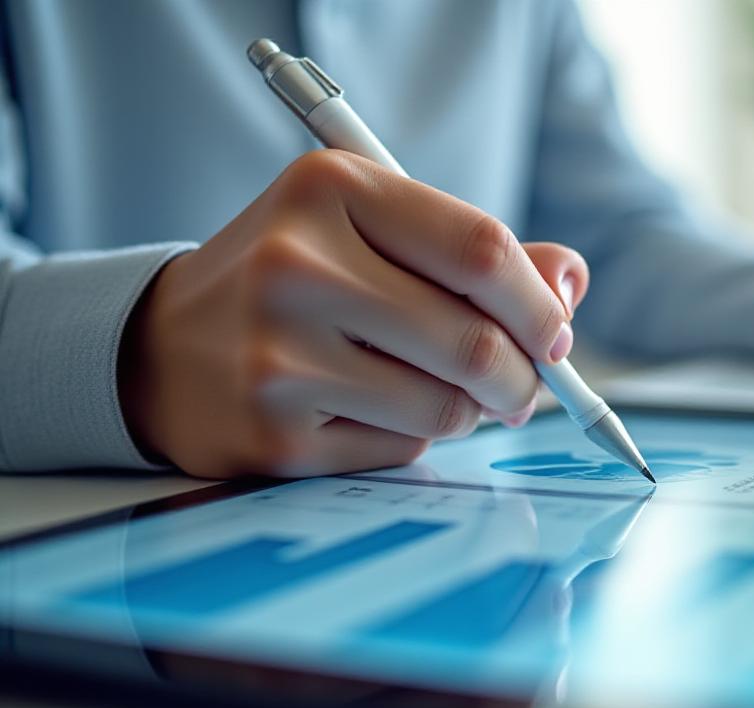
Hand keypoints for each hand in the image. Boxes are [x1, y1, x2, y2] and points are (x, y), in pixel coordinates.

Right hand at [118, 150, 588, 477]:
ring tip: (447, 395)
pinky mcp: (273, 433)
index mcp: (332, 190)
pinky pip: (401, 450)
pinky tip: (375, 413)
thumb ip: (474, 252)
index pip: (480, 250)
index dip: (539, 305)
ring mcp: (278, 353)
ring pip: (446, 408)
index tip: (557, 337)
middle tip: (523, 388)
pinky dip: (414, 439)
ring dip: (471, 411)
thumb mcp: (371, 232)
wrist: (163, 347)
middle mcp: (296, 264)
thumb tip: (568, 282)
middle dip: (522, 378)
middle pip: (473, 341)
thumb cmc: (294, 282)